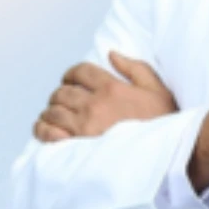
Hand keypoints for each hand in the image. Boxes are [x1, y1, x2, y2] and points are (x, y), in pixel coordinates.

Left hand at [33, 51, 178, 142]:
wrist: (164, 154)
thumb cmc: (164, 123)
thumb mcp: (157, 89)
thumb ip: (134, 68)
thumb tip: (111, 54)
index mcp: (111, 88)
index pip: (80, 72)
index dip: (71, 74)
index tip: (70, 80)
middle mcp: (94, 104)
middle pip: (62, 92)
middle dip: (60, 94)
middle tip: (64, 101)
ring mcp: (83, 126)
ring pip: (52, 111)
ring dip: (51, 111)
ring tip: (55, 115)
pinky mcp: (77, 147)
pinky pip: (48, 134)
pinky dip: (43, 129)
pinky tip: (47, 129)